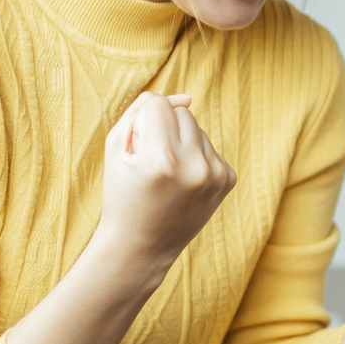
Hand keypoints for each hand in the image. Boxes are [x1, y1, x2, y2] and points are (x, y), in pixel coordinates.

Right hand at [95, 92, 236, 278]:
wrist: (142, 246)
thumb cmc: (123, 193)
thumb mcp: (116, 147)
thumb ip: (142, 109)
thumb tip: (187, 97)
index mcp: (162, 159)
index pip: (158, 105)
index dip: (142, 123)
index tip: (137, 151)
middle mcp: (194, 166)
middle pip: (182, 113)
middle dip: (164, 129)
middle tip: (151, 164)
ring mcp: (215, 175)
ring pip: (198, 128)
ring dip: (181, 142)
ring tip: (167, 174)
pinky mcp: (228, 180)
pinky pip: (210, 147)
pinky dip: (196, 157)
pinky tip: (183, 182)